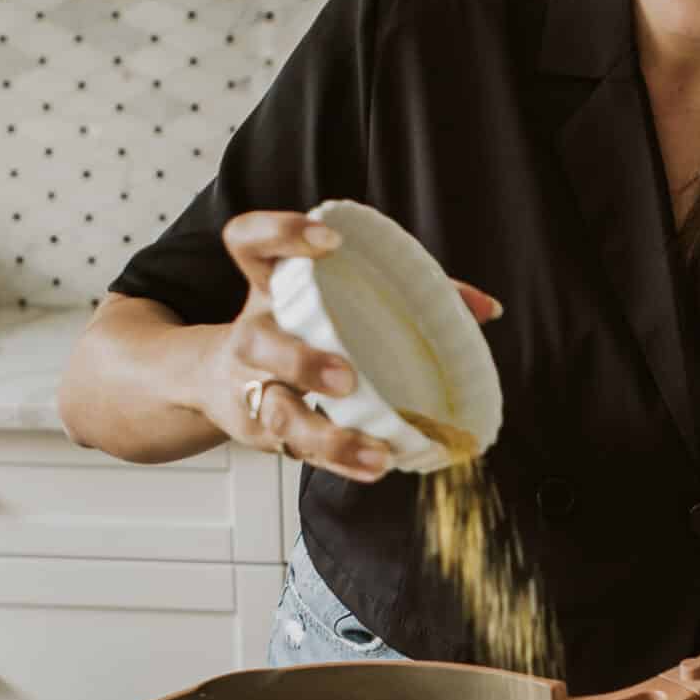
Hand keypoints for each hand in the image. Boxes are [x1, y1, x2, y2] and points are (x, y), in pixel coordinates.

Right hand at [202, 211, 498, 483]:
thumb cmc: (296, 328)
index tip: (330, 243)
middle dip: (300, 360)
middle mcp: (251, 334)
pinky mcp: (261, 430)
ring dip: (326, 434)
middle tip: (346, 377)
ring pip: (276, 412)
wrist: (211, 382)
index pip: (249, 242)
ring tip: (374, 449)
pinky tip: (375, 465)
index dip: (281, 234)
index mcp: (267, 286)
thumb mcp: (333, 300)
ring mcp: (251, 386)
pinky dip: (340, 460)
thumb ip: (409, 295)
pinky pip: (298, 449)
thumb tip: (488, 309)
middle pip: (258, 341)